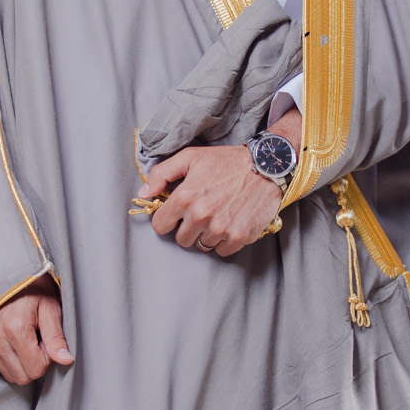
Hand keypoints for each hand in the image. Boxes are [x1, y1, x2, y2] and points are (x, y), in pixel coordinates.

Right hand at [0, 276, 72, 384]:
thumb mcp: (50, 308)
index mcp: (15, 328)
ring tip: (26, 338)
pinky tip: (15, 340)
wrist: (8, 273)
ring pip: (9, 374)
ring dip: (22, 362)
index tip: (46, 340)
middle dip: (34, 363)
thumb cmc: (34, 289)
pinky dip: (11, 358)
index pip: (35, 369)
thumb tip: (65, 360)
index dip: (47, 358)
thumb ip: (56, 337)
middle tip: (38, 341)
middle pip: (22, 376)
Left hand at [137, 106, 300, 258]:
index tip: (176, 214)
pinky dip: (224, 241)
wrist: (266, 166)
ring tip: (217, 216)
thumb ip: (162, 174)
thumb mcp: (190, 157)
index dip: (167, 219)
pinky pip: (222, 251)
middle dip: (187, 228)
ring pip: (202, 246)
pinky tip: (230, 223)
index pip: (160, 226)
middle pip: (181, 240)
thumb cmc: (227, 161)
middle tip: (201, 213)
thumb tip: (144, 193)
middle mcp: (201, 216)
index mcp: (185, 197)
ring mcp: (221, 228)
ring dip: (206, 234)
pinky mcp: (239, 237)